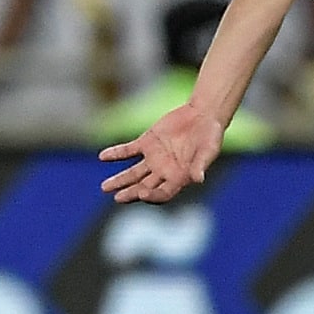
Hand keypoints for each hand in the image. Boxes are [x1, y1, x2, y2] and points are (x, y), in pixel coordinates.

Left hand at [100, 102, 223, 202]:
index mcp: (179, 178)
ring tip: (104, 187)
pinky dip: (116, 154)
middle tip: (117, 198)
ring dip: (119, 180)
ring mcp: (154, 158)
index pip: (163, 193)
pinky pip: (128, 150)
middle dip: (131, 193)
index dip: (152, 196)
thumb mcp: (208, 150)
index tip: (142, 194)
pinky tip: (102, 156)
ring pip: (133, 173)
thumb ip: (201, 165)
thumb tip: (198, 179)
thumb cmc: (210, 136)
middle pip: (144, 187)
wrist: (203, 115)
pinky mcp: (147, 143)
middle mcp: (164, 171)